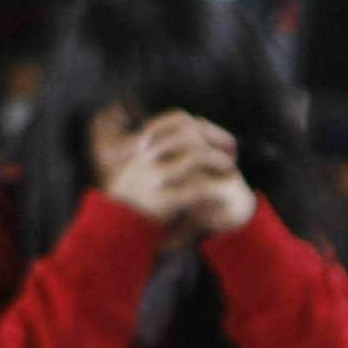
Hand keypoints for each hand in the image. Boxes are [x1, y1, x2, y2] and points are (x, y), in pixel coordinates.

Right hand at [100, 110, 244, 233]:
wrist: (116, 227)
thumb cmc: (136, 195)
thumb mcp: (142, 164)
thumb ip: (163, 147)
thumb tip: (198, 123)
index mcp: (144, 146)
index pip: (177, 120)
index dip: (202, 124)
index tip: (221, 136)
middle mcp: (147, 157)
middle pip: (189, 133)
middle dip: (215, 138)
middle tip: (230, 150)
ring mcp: (154, 178)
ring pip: (195, 156)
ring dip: (217, 158)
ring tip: (229, 167)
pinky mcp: (162, 201)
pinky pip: (197, 189)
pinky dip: (214, 188)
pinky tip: (222, 193)